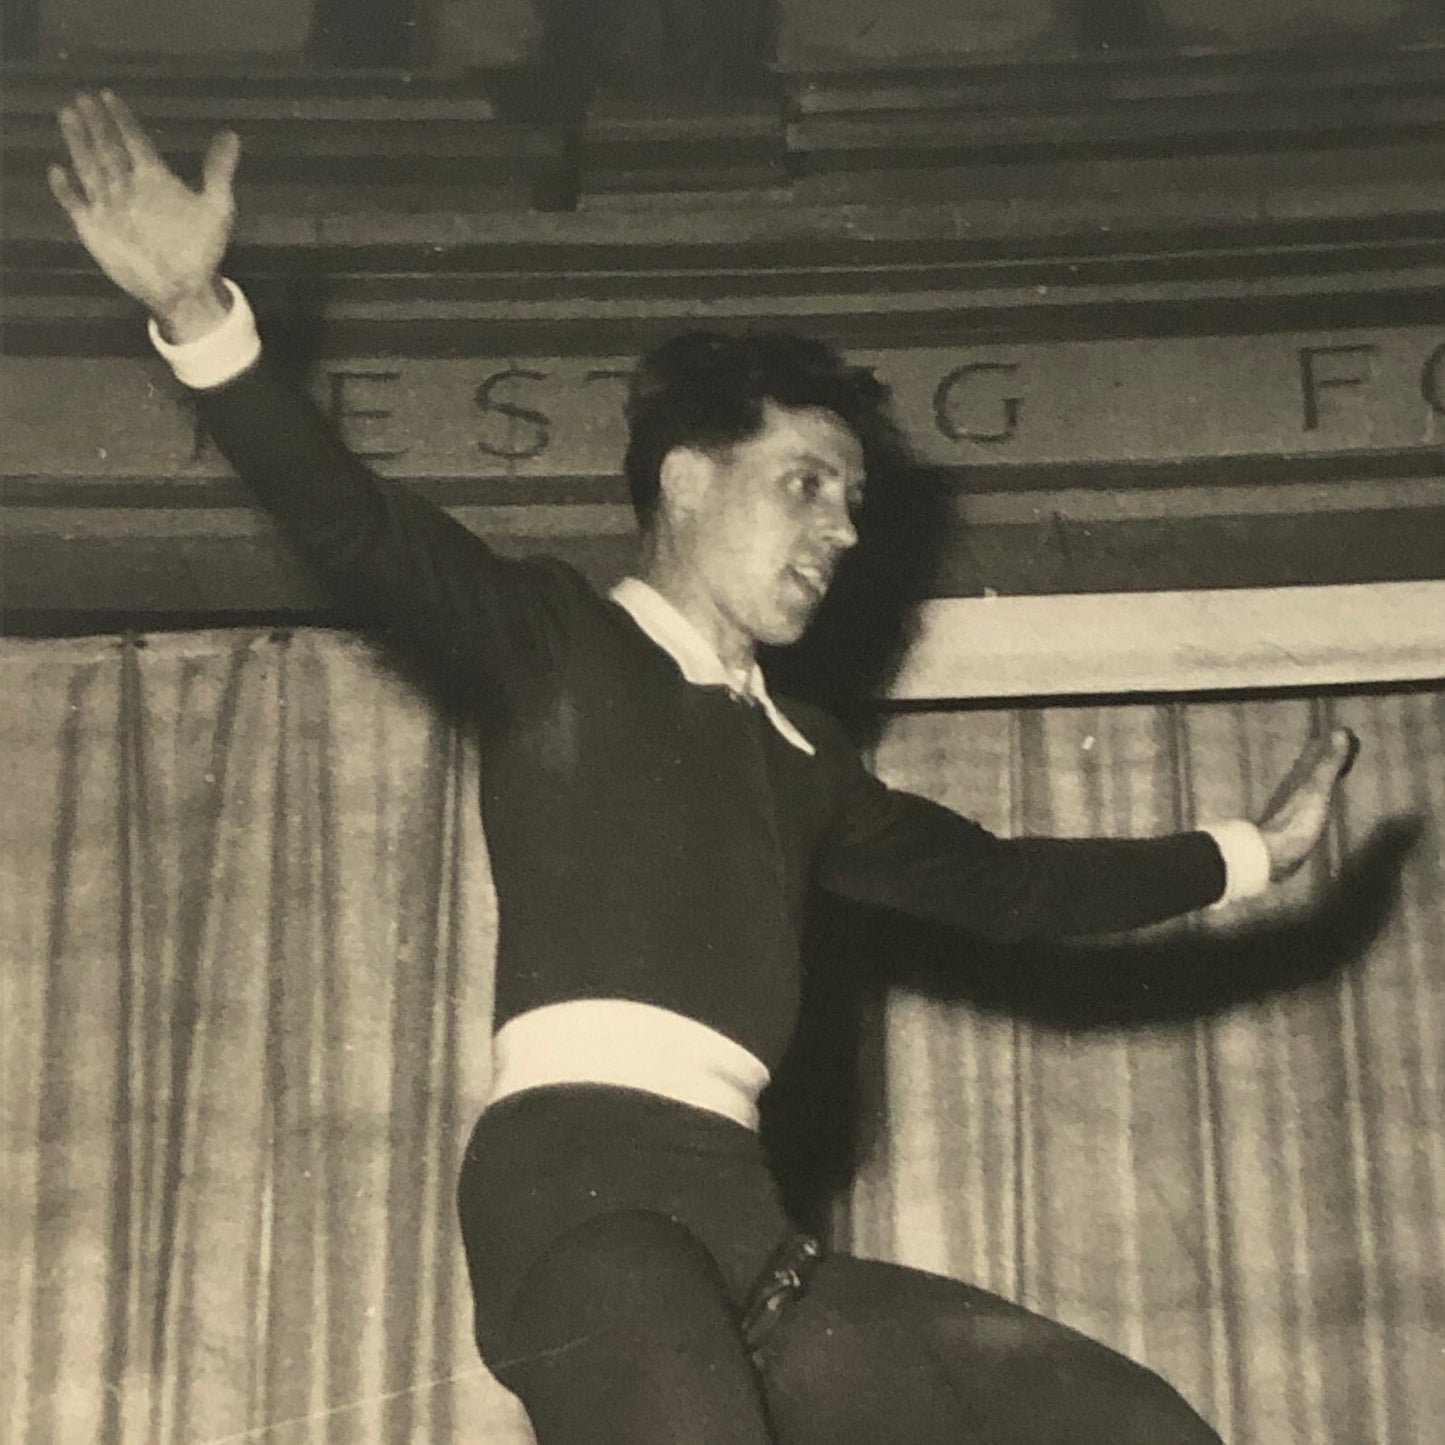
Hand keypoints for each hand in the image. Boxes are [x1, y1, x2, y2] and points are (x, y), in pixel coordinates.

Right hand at [50, 90, 239, 340]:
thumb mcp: (216, 208)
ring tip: (68, 115)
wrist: (183, 288)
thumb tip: (231, 135)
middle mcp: (130, 188)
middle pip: (109, 149)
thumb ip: (218, 171)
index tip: (109, 95)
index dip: (123, 119)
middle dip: (97, 124)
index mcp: (155, 180)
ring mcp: (111, 206)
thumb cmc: (201, 249)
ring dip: (79, 143)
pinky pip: (76, 204)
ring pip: (90, 167)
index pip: (135, 142)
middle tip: (83, 97)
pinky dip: (66, 189)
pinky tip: (57, 170)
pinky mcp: (95, 228)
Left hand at [1255, 726, 1357, 880]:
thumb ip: (1327, 764)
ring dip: (1322, 780)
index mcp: (1298, 778)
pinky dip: (1319, 800)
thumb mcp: (1316, 790)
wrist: (1273, 856)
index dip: (1327, 743)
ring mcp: (1292, 808)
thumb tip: (1338, 730)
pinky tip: (1323, 806)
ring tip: (1338, 775)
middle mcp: (1292, 789)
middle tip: (1343, 750)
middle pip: (1311, 770)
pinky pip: (1310, 806)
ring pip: (1309, 787)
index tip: (1344, 732)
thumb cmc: (1296, 821)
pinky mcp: (1294, 827)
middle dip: (1325, 759)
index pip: (1314, 754)